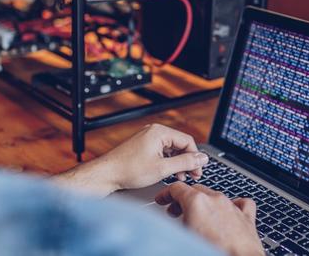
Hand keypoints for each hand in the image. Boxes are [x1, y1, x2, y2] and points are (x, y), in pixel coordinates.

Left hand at [52, 123, 207, 196]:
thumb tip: (202, 159)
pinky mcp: (143, 146)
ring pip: (171, 149)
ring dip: (177, 163)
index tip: (198, 172)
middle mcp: (153, 131)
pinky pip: (161, 151)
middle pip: (180, 144)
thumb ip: (185, 162)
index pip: (187, 141)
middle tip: (191, 176)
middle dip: (186, 161)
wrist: (106, 174)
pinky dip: (167, 162)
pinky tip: (168, 173)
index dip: (195, 158)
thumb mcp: (162, 168)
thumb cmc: (129, 170)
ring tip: (179, 177)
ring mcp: (147, 138)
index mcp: (159, 132)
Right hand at [155, 183, 263, 255]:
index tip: (163, 200)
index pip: (176, 188)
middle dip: (183, 199)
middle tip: (176, 212)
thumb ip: (177, 221)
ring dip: (204, 203)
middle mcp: (215, 199)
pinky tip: (229, 213)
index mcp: (196, 201)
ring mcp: (232, 206)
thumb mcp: (183, 235)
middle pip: (194, 190)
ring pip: (215, 195)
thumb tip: (173, 221)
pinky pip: (240, 203)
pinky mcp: (246, 217)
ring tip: (199, 218)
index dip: (166, 194)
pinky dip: (233, 205)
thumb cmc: (211, 252)